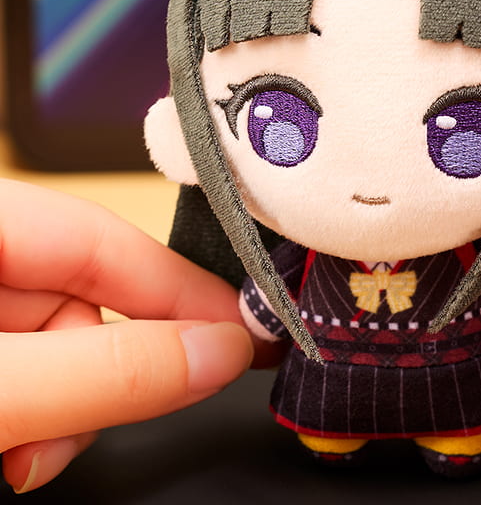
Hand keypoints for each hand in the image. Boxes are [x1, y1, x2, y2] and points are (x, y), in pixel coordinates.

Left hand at [0, 181, 267, 492]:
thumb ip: (105, 372)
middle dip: (97, 377)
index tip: (243, 333)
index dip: (180, 289)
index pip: (105, 238)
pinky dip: (30, 412)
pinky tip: (7, 447)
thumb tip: (219, 350)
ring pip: (57, 344)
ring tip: (19, 457)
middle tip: (73, 440)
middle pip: (83, 299)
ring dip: (58, 409)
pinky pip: (27, 367)